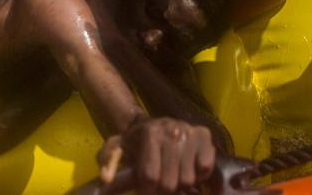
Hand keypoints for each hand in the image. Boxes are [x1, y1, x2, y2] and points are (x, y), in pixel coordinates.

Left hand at [98, 117, 215, 194]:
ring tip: (173, 177)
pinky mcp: (204, 136)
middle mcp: (171, 131)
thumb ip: (107, 161)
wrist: (152, 123)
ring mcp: (190, 132)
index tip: (146, 191)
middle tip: (160, 188)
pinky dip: (199, 175)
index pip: (150, 177)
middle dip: (163, 191)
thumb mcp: (116, 148)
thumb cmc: (134, 142)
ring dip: (180, 185)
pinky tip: (188, 169)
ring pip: (188, 179)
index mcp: (150, 134)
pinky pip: (205, 168)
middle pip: (170, 183)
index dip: (147, 191)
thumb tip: (106, 178)